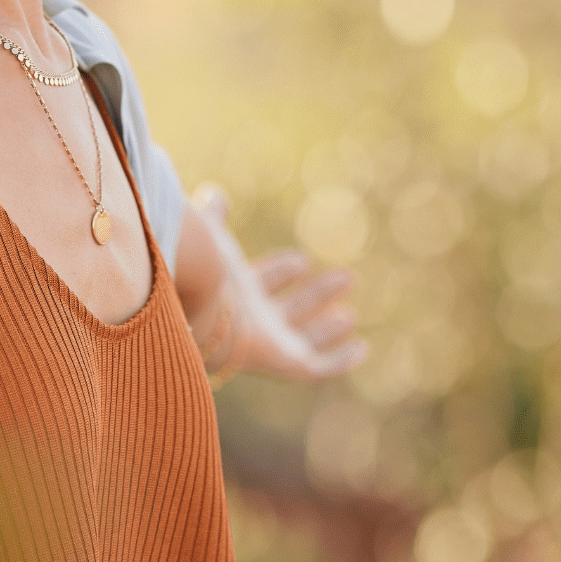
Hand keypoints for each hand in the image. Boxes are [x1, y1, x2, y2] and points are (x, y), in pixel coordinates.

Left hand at [189, 182, 364, 382]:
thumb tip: (214, 193)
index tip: (301, 260)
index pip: (262, 283)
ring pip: (304, 339)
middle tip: (346, 277)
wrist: (200, 298)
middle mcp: (251, 320)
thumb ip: (213, 217)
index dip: (281, 271)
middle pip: (288, 311)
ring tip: (350, 315)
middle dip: (315, 295)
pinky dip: (340, 361)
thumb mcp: (211, 234)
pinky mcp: (285, 362)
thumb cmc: (202, 265)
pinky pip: (318, 368)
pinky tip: (360, 349)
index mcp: (232, 291)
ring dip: (327, 326)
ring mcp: (268, 344)